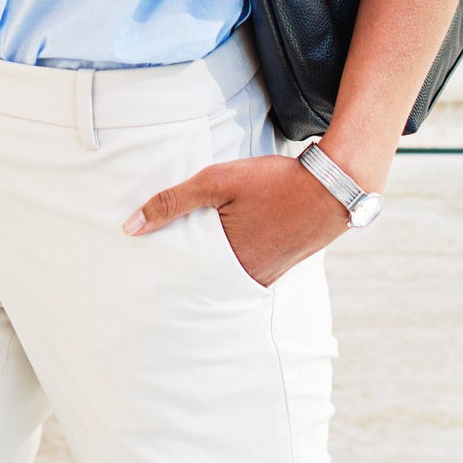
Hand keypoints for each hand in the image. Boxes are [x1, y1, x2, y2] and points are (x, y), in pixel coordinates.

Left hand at [122, 153, 352, 286]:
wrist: (333, 186)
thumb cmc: (273, 182)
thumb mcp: (217, 182)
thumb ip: (172, 202)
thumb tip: (129, 227)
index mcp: (226, 266)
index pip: (181, 277)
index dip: (163, 271)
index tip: (144, 268)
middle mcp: (247, 280)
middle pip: (203, 280)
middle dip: (185, 273)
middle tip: (160, 267)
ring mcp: (266, 276)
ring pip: (226, 276)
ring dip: (211, 267)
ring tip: (190, 255)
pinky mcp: (280, 268)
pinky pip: (247, 270)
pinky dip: (235, 261)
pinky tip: (230, 246)